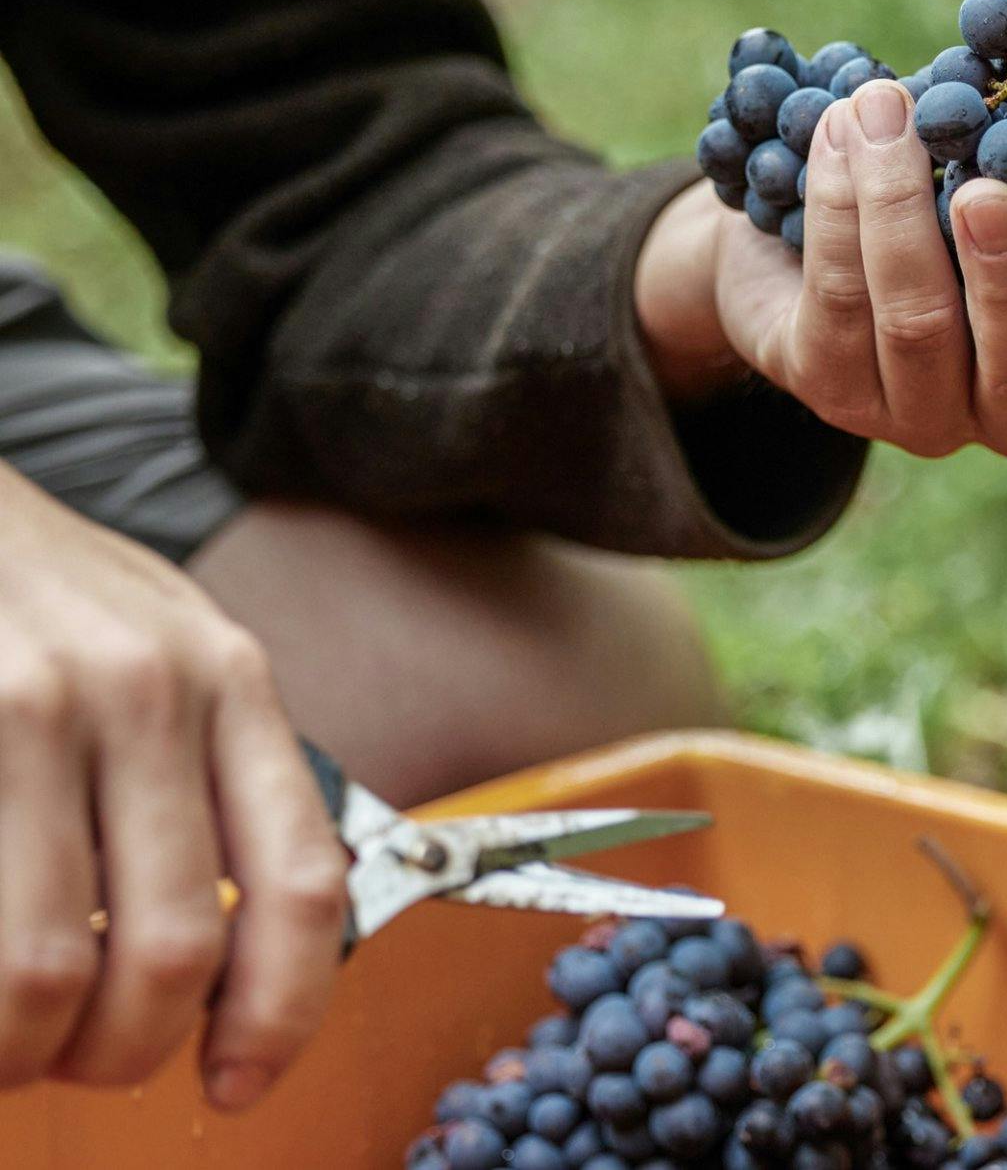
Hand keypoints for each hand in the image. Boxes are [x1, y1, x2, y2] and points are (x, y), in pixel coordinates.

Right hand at [0, 466, 345, 1109]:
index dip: (284, 1011)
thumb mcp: (176, 658)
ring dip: (26, 1045)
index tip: (242, 1078)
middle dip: (129, 1049)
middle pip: (177, 948)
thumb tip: (253, 956)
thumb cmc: (53, 600)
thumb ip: (222, 779)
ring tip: (11, 1042)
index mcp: (235, 684)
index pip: (304, 881)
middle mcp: (150, 692)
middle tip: (87, 1059)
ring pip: (51, 962)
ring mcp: (34, 709)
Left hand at [637, 80, 1006, 457]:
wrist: (810, 234)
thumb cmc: (961, 189)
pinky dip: (837, 203)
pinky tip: (839, 130)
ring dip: (897, 204)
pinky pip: (838, 299)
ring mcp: (922, 415)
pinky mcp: (833, 391)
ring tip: (882, 108)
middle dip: (1005, 277)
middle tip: (986, 192)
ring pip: (917, 324)